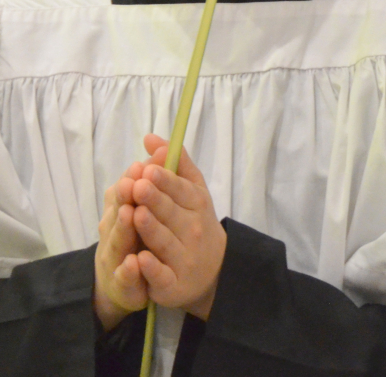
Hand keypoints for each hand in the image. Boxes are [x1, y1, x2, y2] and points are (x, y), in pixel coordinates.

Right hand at [94, 161, 148, 330]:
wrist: (131, 282)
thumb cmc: (142, 236)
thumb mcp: (148, 206)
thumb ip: (152, 179)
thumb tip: (160, 145)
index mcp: (122, 212)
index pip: (124, 193)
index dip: (132, 180)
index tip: (140, 165)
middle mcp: (115, 233)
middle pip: (118, 215)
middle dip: (126, 198)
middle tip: (135, 185)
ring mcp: (116, 259)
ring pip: (118, 243)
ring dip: (123, 228)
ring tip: (131, 213)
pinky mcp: (124, 284)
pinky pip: (126, 278)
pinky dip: (129, 270)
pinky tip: (135, 262)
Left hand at [130, 134, 226, 319]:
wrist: (212, 270)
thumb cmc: (195, 222)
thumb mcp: (192, 192)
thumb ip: (176, 165)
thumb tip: (153, 138)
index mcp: (196, 205)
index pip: (181, 190)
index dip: (166, 180)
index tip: (149, 169)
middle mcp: (192, 230)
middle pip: (171, 214)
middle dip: (156, 200)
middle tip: (139, 185)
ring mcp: (183, 257)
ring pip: (165, 242)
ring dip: (151, 229)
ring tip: (137, 215)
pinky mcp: (172, 283)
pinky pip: (161, 275)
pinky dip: (152, 268)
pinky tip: (140, 259)